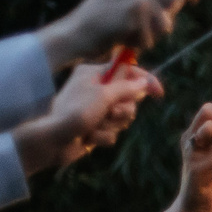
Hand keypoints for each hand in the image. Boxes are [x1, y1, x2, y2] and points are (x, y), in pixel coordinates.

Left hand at [14, 60, 160, 174]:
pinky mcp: (94, 128)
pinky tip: (89, 138)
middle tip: (111, 112)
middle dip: (123, 109)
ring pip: (122, 117)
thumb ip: (126, 87)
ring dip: (112, 124)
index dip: (144, 80)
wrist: (52, 140)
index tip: (158, 92)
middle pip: (128, 97)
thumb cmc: (75, 111)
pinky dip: (103, 136)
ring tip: (96, 126)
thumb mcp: (103, 95)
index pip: (126, 71)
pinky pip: (112, 132)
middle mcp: (95, 89)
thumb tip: (144, 82)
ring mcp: (95, 110)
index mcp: (94, 74)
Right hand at [39, 0, 204, 68]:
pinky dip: (142, 42)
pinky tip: (121, 36)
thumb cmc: (106, 20)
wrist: (75, 33)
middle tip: (146, 23)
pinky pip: (154, 35)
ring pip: (168, 19)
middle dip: (168, 15)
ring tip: (129, 29)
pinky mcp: (134, 9)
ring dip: (154, 32)